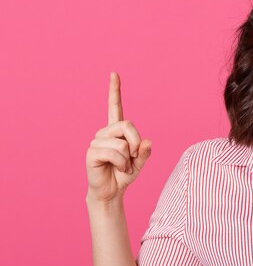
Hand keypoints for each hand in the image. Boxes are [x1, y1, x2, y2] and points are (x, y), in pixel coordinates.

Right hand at [85, 72, 151, 204]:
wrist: (111, 192)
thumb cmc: (124, 175)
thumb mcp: (140, 163)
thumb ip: (145, 152)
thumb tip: (147, 141)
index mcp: (116, 131)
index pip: (115, 107)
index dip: (114, 90)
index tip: (114, 74)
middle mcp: (105, 132)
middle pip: (128, 125)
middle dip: (136, 143)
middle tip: (133, 158)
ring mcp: (97, 141)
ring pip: (122, 142)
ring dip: (128, 158)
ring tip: (122, 166)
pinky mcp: (92, 152)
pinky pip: (114, 153)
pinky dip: (121, 164)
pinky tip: (117, 169)